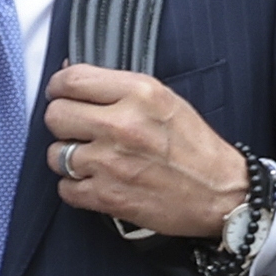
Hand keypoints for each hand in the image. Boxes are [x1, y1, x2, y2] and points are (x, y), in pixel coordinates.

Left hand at [41, 65, 253, 240]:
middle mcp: (122, 124)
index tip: (62, 94)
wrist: (220, 193)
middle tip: (80, 130)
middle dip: (64, 123)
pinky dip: (78, 188)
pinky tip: (99, 182)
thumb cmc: (195, 147)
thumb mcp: (166, 100)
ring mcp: (110, 162)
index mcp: (140, 93)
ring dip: (69, 158)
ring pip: (55, 154)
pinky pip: (65, 188)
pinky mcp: (106, 196)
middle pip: (55, 115)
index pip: (71, 80)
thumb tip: (70, 80)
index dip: (59, 87)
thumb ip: (119, 88)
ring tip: (94, 160)